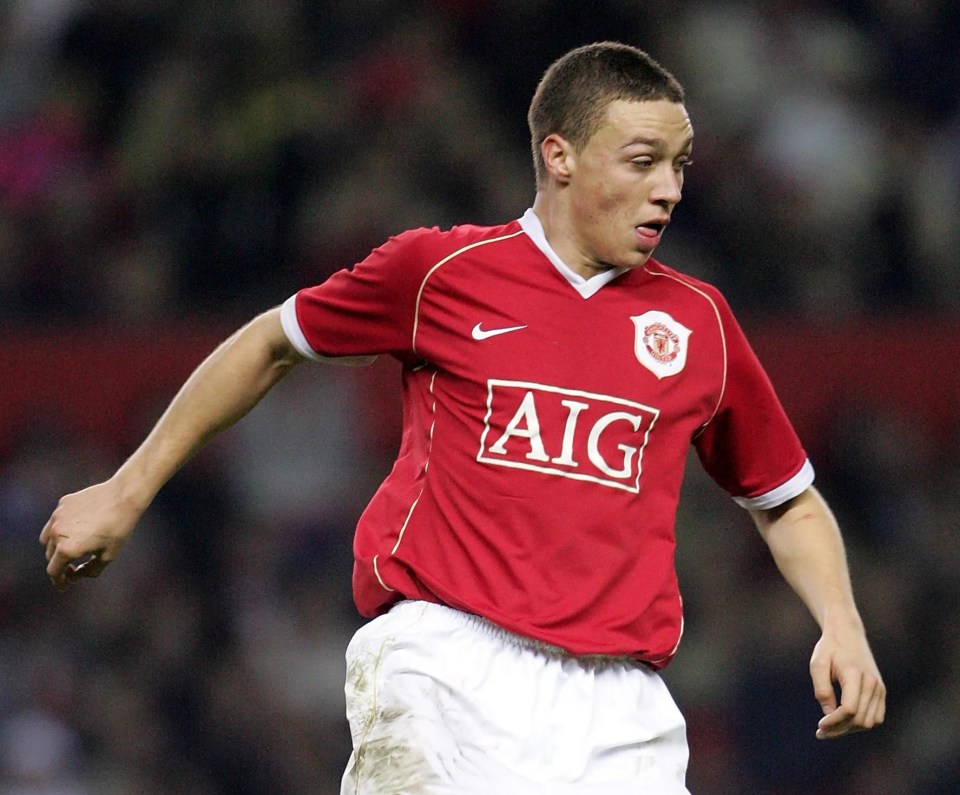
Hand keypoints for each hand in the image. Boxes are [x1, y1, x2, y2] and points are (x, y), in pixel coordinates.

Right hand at [39, 478, 141, 591]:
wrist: (124, 496)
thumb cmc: (119, 527)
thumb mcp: (108, 555)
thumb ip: (89, 571)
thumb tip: (75, 576)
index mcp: (67, 549)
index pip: (54, 571)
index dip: (59, 582)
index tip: (64, 586)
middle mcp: (57, 533)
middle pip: (50, 555)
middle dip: (59, 564)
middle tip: (72, 568)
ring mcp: (57, 516)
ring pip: (47, 538)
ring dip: (54, 547)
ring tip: (71, 548)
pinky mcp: (63, 504)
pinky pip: (56, 521)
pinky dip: (61, 529)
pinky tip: (77, 528)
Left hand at [809, 618, 885, 738]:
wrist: (848, 633)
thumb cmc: (830, 647)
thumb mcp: (818, 663)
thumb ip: (822, 688)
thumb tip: (828, 713)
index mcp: (855, 675)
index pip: (850, 709)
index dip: (834, 721)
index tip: (820, 725)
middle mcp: (872, 684)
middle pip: (859, 719)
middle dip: (839, 729)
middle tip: (821, 732)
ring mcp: (879, 688)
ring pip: (869, 722)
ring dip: (850, 730)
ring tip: (830, 729)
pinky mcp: (881, 692)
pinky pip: (876, 717)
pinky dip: (860, 724)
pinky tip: (843, 722)